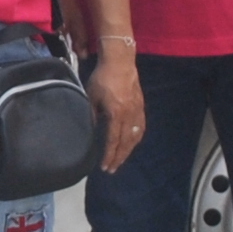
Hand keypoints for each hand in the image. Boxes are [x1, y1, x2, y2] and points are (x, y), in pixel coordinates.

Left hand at [89, 45, 147, 174]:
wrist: (120, 62)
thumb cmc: (102, 78)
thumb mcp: (91, 97)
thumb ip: (92, 115)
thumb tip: (91, 130)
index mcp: (116, 114)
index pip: (113, 140)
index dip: (109, 155)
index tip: (104, 166)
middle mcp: (129, 115)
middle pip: (125, 142)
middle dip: (119, 158)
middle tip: (112, 169)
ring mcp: (137, 111)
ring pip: (135, 137)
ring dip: (128, 151)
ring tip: (121, 160)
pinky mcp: (141, 106)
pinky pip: (141, 127)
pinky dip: (136, 139)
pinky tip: (132, 143)